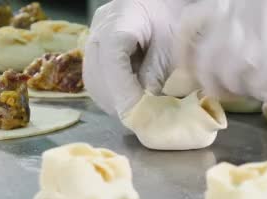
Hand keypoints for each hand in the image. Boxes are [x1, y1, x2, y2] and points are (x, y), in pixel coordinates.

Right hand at [84, 0, 187, 116]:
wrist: (165, 5)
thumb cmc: (174, 19)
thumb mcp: (172, 46)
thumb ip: (156, 74)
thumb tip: (143, 107)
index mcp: (120, 19)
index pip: (112, 58)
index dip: (122, 89)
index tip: (137, 111)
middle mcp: (99, 28)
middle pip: (97, 73)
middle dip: (117, 101)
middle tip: (140, 118)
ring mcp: (93, 39)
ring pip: (93, 80)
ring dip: (112, 101)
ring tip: (134, 110)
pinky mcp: (94, 51)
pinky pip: (95, 79)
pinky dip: (110, 95)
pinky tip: (126, 100)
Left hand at [177, 0, 266, 102]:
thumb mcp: (263, 3)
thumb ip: (234, 18)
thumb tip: (216, 41)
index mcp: (228, 3)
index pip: (187, 28)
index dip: (184, 50)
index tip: (188, 63)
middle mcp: (232, 26)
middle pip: (206, 66)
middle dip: (214, 79)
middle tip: (229, 83)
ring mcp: (249, 51)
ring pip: (229, 83)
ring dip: (243, 85)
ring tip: (265, 74)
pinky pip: (257, 92)